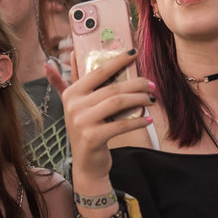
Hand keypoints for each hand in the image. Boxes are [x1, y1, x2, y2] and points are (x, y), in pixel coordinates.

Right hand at [45, 50, 153, 180]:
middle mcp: (74, 106)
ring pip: (118, 103)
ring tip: (152, 99)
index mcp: (71, 93)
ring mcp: (82, 122)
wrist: (87, 164)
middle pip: (113, 88)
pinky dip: (137, 120)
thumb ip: (69, 82)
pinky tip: (148, 119)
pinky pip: (121, 124)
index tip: (134, 52)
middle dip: (137, 84)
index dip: (118, 61)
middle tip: (152, 84)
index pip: (98, 72)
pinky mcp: (93, 137)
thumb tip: (65, 56)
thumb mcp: (77, 106)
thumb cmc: (88, 130)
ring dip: (140, 99)